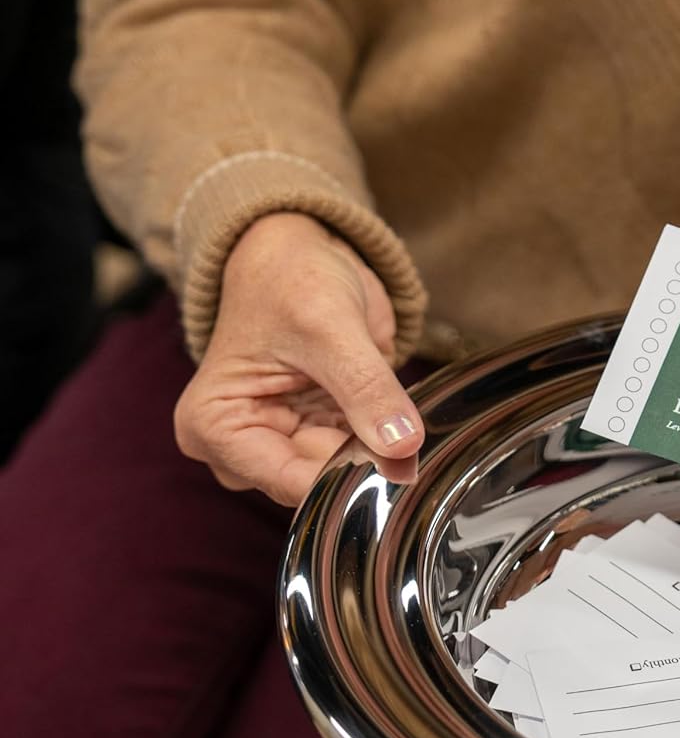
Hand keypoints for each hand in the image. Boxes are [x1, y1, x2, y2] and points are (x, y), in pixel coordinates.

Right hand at [173, 212, 424, 505]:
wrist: (301, 253)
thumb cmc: (290, 280)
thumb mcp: (330, 329)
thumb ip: (366, 389)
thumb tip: (402, 445)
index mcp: (214, 426)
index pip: (284, 480)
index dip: (341, 479)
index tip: (394, 468)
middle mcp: (241, 446)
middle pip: (313, 484)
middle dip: (363, 467)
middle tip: (408, 447)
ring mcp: (283, 441)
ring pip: (341, 474)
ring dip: (378, 456)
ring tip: (399, 422)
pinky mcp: (319, 431)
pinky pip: (359, 455)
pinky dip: (384, 443)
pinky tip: (400, 422)